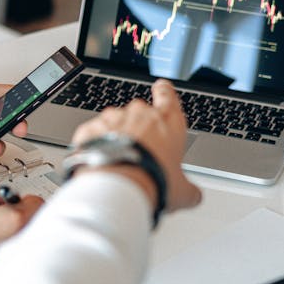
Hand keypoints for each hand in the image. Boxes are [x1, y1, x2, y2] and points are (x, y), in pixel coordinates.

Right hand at [0, 184, 42, 283]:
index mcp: (12, 222)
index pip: (37, 203)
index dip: (23, 201)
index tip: (14, 205)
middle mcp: (21, 243)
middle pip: (38, 224)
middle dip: (24, 220)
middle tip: (6, 222)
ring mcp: (20, 263)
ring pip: (31, 245)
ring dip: (20, 239)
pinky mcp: (15, 279)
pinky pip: (23, 263)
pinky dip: (15, 260)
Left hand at [70, 79, 201, 213]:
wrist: (118, 185)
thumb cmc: (153, 181)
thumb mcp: (181, 191)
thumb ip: (189, 189)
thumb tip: (193, 196)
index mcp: (167, 122)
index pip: (168, 96)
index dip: (164, 92)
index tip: (161, 88)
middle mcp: (140, 115)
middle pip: (139, 112)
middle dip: (138, 127)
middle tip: (139, 152)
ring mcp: (112, 119)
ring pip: (113, 121)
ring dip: (114, 136)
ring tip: (117, 162)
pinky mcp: (90, 129)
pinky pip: (92, 134)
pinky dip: (94, 145)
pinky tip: (99, 163)